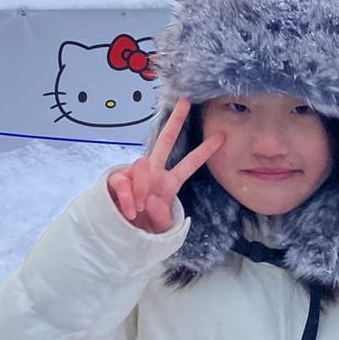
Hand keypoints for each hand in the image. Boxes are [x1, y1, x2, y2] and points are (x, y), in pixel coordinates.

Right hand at [106, 97, 223, 233]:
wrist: (118, 238)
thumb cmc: (142, 231)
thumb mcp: (160, 229)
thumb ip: (161, 216)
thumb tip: (151, 200)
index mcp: (168, 184)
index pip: (189, 164)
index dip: (205, 151)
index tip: (222, 137)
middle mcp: (153, 173)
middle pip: (165, 140)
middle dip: (175, 121)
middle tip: (186, 101)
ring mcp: (134, 174)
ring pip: (141, 164)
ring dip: (141, 189)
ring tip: (139, 210)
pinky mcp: (117, 179)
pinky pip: (123, 182)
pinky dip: (127, 199)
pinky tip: (129, 211)